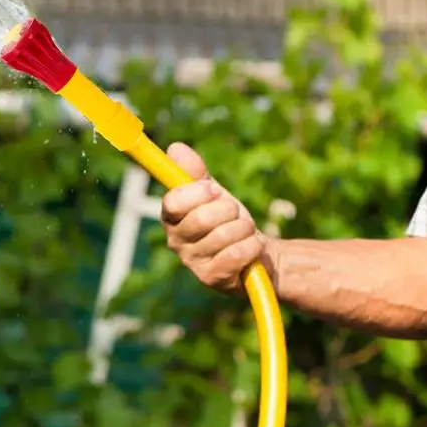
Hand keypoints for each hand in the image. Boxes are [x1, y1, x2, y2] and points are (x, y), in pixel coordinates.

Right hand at [161, 142, 267, 294]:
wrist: (255, 250)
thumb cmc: (228, 218)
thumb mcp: (213, 192)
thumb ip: (194, 172)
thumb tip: (175, 148)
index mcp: (171, 217)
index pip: (173, 202)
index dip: (197, 193)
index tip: (214, 188)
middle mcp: (176, 241)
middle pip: (200, 219)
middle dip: (227, 209)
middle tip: (234, 211)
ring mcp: (193, 263)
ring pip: (223, 235)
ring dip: (243, 227)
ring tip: (244, 229)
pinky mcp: (213, 279)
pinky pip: (236, 255)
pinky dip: (251, 245)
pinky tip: (252, 245)